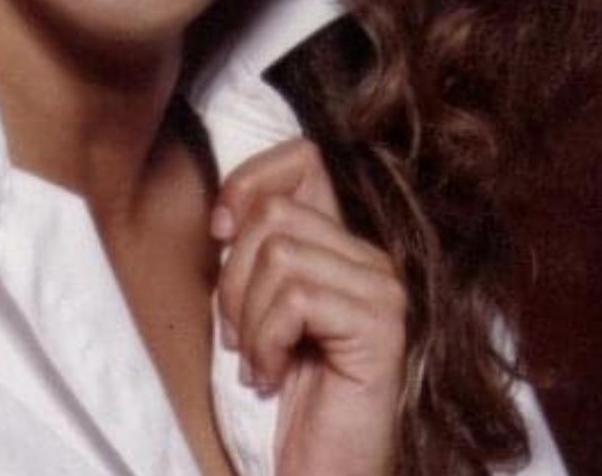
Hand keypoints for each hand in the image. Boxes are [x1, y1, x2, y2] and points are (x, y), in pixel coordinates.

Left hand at [212, 138, 406, 475]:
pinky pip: (295, 297)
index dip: (248, 182)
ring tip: (258, 362)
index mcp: (341, 244)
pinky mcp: (381, 325)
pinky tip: (274, 377)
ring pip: (280, 254)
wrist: (315, 472)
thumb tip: (227, 214)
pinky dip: (265, 342)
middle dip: (233, 279)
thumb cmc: (279, 397)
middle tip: (240, 337)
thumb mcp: (255, 306)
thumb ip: (255, 250)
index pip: (301, 157)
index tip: (220, 233)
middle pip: (275, 212)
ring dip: (248, 319)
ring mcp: (382, 289)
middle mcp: (370, 258)